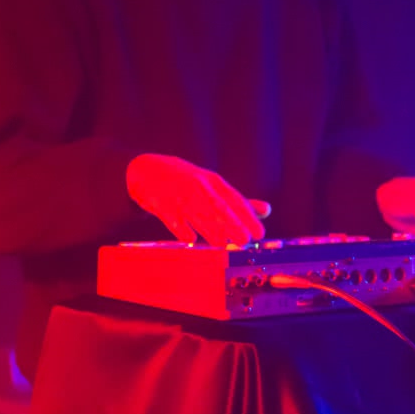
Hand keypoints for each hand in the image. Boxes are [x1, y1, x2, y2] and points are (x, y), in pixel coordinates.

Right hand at [126, 153, 270, 246]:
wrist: (148, 170)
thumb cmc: (187, 182)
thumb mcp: (214, 187)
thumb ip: (239, 201)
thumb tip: (267, 211)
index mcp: (214, 183)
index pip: (234, 200)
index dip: (247, 217)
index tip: (259, 234)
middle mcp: (199, 186)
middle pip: (217, 207)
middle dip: (232, 223)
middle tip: (245, 240)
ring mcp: (179, 194)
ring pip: (196, 212)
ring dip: (208, 228)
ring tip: (222, 243)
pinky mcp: (161, 203)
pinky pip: (172, 216)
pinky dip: (180, 227)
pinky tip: (189, 239)